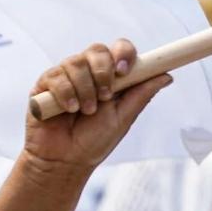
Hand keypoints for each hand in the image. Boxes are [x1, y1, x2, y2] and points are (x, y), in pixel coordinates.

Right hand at [22, 40, 171, 172]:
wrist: (64, 161)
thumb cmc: (94, 141)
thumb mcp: (123, 118)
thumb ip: (141, 95)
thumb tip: (167, 75)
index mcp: (109, 76)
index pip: (119, 49)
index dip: (123, 53)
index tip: (125, 70)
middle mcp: (87, 71)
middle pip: (97, 50)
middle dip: (103, 72)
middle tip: (105, 96)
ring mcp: (65, 75)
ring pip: (76, 63)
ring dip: (85, 90)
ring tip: (85, 111)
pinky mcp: (44, 84)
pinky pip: (56, 76)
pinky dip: (65, 94)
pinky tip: (68, 109)